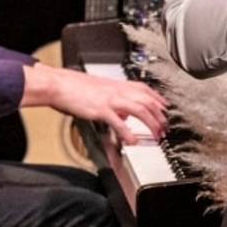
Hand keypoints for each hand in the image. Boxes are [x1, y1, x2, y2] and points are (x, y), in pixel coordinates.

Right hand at [22, 64, 168, 145]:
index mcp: (119, 85)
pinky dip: (128, 133)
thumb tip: (124, 114)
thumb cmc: (76, 87)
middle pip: (148, 101)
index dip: (159, 100)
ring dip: (152, 123)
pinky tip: (133, 141)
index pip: (146, 90)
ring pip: (140, 109)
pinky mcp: (101, 110)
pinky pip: (119, 122)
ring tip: (157, 135)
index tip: (165, 110)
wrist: (60, 84)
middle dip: (160, 116)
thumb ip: (115, 100)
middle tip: (165, 127)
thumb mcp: (100, 90)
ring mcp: (111, 100)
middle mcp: (118, 91)